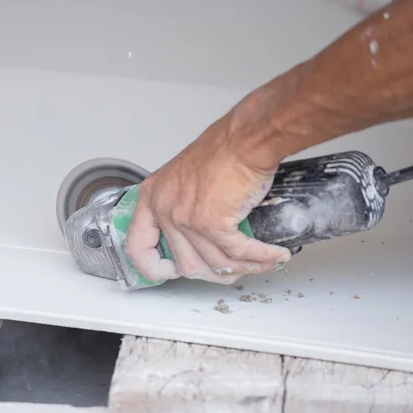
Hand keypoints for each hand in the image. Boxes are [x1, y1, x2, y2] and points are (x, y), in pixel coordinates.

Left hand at [124, 98, 291, 284]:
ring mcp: (186, 219)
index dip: (154, 268)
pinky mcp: (213, 223)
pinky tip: (274, 255)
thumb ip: (181, 208)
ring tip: (263, 261)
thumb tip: (196, 242)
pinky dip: (261, 258)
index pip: (138, 247)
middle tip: (233, 269)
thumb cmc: (223, 151)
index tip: (172, 272)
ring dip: (244, 268)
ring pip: (216, 264)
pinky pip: (238, 253)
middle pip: (186, 265)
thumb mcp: (185, 179)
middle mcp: (164, 209)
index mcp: (152, 198)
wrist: (245, 138)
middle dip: (215, 274)